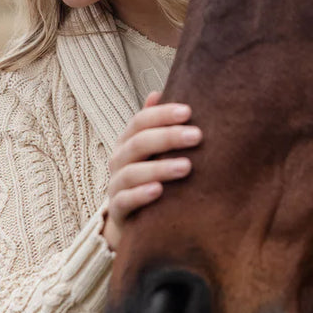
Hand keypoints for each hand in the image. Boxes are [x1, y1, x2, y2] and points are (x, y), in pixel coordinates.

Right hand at [102, 91, 201, 249]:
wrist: (132, 220)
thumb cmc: (149, 174)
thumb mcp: (153, 150)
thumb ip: (156, 124)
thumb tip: (158, 92)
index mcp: (128, 141)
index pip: (141, 121)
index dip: (163, 114)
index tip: (189, 111)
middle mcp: (119, 160)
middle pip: (139, 143)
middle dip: (168, 137)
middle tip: (197, 136)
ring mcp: (116, 185)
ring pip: (132, 172)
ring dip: (160, 168)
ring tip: (187, 166)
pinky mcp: (118, 211)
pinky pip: (125, 201)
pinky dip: (141, 195)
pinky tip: (159, 191)